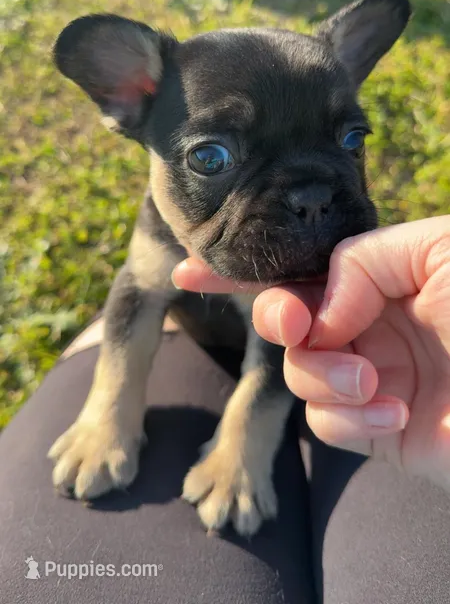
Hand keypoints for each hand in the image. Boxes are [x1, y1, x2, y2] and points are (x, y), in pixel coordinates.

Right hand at [172, 217, 449, 490]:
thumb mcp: (436, 250)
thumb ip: (362, 261)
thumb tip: (319, 309)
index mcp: (376, 278)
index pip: (299, 268)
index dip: (242, 268)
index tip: (188, 269)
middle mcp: (365, 325)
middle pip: (283, 319)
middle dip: (277, 318)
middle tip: (299, 324)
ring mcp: (368, 377)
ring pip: (296, 372)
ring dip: (323, 376)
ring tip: (375, 383)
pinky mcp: (374, 430)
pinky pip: (324, 422)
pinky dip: (348, 419)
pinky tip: (394, 416)